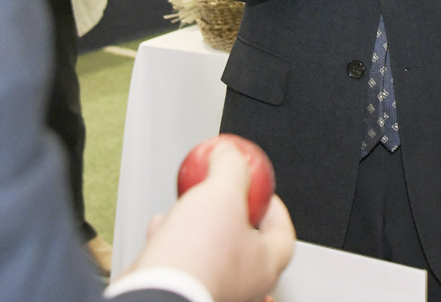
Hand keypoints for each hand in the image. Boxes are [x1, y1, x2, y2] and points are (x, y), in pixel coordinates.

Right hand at [130, 141, 294, 301]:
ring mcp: (214, 290)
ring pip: (211, 252)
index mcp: (265, 265)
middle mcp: (244, 285)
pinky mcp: (185, 291)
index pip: (283, 232)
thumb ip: (231, 167)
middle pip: (245, 240)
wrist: (157, 291)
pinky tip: (160, 226)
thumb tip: (231, 152)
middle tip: (222, 196)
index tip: (262, 192)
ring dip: (197, 227)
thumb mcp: (222, 193)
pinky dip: (173, 241)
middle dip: (230, 213)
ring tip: (186, 207)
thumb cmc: (196, 256)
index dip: (274, 207)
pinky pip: (183, 262)